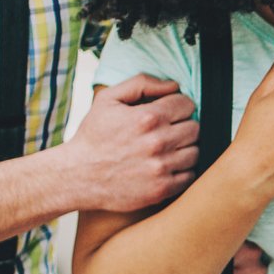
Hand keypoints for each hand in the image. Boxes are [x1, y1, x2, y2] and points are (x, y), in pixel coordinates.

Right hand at [66, 74, 201, 211]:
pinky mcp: (162, 189)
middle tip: (167, 131)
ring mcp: (161, 167)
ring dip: (184, 149)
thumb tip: (174, 85)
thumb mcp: (108, 99)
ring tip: (166, 149)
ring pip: (195, 151)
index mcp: (148, 117)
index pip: (187, 104)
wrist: (78, 175)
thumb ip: (142, 84)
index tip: (169, 112)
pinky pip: (190, 175)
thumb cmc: (94, 135)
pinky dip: (182, 170)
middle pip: (194, 127)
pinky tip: (165, 166)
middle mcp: (158, 142)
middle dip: (182, 126)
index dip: (178, 106)